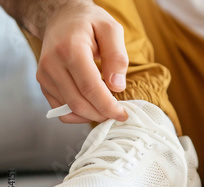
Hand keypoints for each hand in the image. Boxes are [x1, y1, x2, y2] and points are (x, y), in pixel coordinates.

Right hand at [36, 1, 128, 122]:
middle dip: (102, 114)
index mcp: (70, 50)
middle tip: (118, 114)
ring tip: (107, 109)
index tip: (123, 114)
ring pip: (69, 110)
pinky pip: (60, 110)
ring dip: (91, 115)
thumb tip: (117, 86)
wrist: (63, 17)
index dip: (108, 106)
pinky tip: (93, 106)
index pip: (90, 89)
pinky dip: (78, 114)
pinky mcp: (43, 83)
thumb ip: (117, 57)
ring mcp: (45, 75)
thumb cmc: (90, 22)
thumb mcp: (111, 30)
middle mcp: (52, 64)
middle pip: (79, 103)